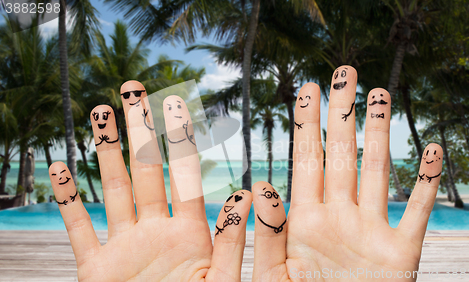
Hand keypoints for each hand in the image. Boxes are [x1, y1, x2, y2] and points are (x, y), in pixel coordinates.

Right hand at [49, 80, 251, 280]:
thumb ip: (232, 241)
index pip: (185, 174)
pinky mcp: (96, 270)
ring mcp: (125, 248)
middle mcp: (156, 232)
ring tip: (100, 113)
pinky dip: (68, 201)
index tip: (175, 102)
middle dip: (139, 130)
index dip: (179, 138)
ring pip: (113, 190)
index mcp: (190, 234)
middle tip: (133, 89)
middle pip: (146, 170)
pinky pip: (78, 229)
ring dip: (106, 152)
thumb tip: (250, 193)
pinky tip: (59, 169)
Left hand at [251, 66, 442, 280]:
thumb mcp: (275, 276)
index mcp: (304, 220)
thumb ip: (269, 235)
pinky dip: (429, 183)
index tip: (306, 89)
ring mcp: (370, 231)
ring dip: (381, 134)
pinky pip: (418, 212)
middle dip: (342, 114)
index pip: (304, 160)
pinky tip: (434, 150)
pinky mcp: (402, 254)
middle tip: (344, 73)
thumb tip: (261, 187)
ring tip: (380, 96)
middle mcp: (338, 217)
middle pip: (341, 154)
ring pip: (378, 172)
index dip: (306, 123)